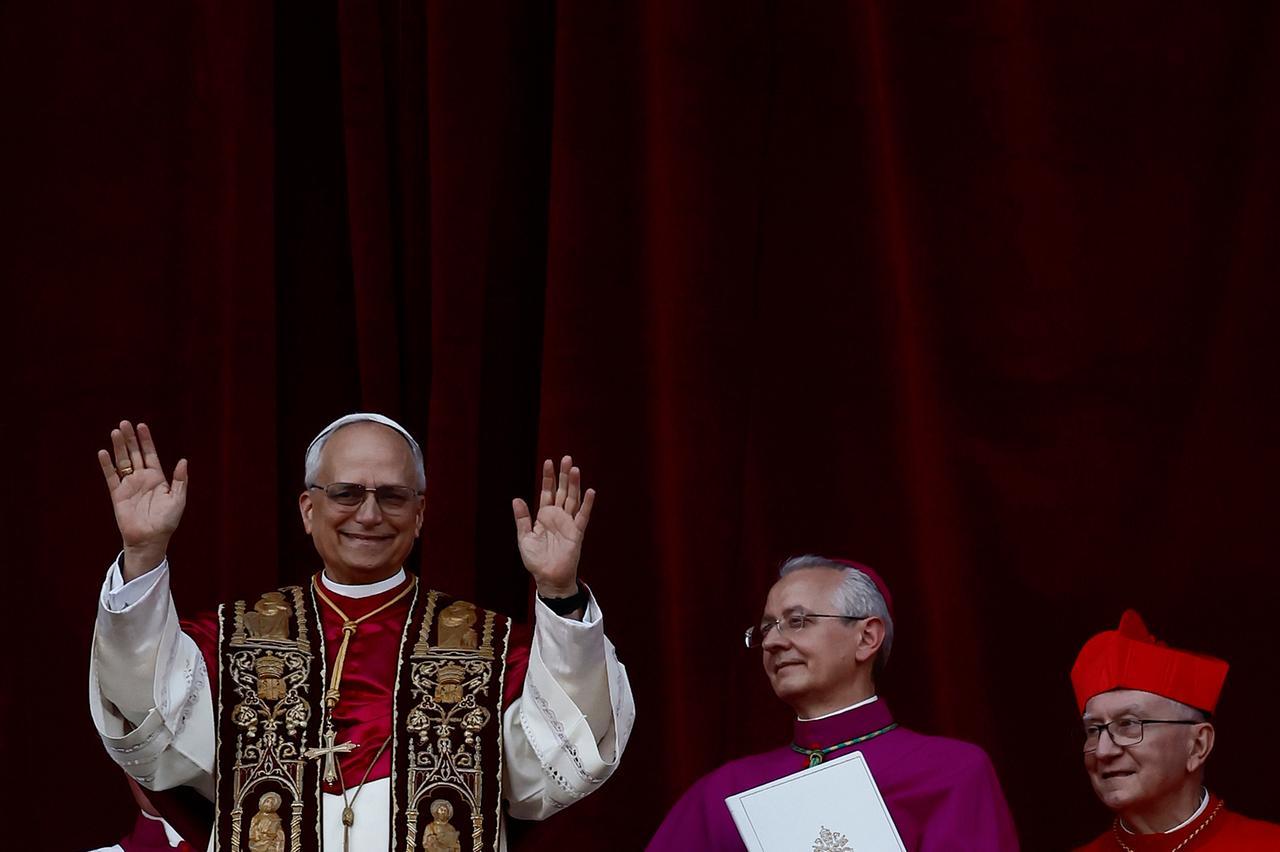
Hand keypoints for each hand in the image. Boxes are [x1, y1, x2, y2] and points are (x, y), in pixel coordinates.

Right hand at [97, 421, 188, 580]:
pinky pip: (111, 477)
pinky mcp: (118, 494)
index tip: (141, 426)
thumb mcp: (178, 499)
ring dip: (118, 447)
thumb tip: (183, 461)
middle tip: (124, 423)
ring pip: (122, 461)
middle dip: (130, 439)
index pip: (150, 454)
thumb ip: (180, 480)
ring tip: (115, 432)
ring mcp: (129, 485)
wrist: (150, 539)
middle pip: (134, 454)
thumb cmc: (167, 521)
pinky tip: (103, 452)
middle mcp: (142, 478)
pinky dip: (107, 465)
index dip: (146, 440)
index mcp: (157, 478)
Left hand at [512, 455, 594, 597]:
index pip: (547, 492)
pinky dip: (587, 504)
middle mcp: (558, 516)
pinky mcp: (577, 532)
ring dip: (574, 484)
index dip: (548, 478)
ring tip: (575, 469)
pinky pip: (583, 516)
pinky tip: (590, 491)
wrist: (548, 578)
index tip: (549, 462)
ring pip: (572, 499)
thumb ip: (522, 518)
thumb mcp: (524, 538)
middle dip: (563, 475)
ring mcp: (568, 523)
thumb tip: (516, 499)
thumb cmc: (536, 560)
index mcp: (544, 516)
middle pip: (562, 491)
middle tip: (567, 458)